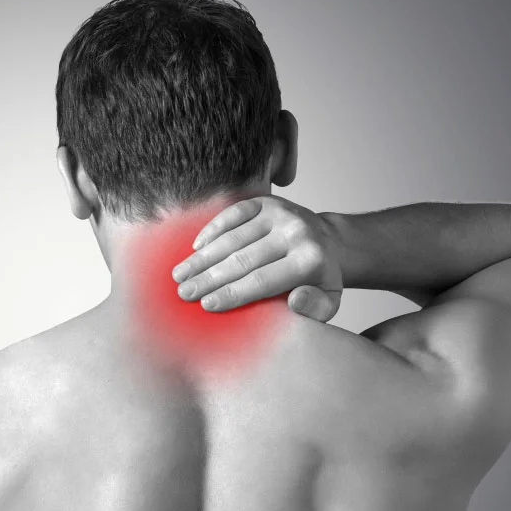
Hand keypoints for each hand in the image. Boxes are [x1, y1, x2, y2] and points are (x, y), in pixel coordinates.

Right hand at [172, 195, 342, 321]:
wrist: (329, 241)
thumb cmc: (320, 279)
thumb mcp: (329, 301)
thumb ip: (315, 308)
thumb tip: (295, 301)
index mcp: (310, 260)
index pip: (263, 280)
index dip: (232, 293)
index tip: (206, 305)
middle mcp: (295, 232)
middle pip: (243, 259)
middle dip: (209, 278)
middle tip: (184, 292)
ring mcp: (279, 213)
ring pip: (233, 237)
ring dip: (203, 257)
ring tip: (180, 274)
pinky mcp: (267, 202)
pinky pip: (233, 214)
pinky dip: (212, 230)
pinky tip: (195, 248)